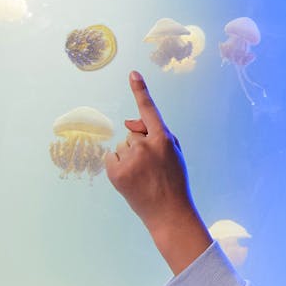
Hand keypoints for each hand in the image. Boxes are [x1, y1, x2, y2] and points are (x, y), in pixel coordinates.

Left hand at [105, 71, 211, 273]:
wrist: (168, 212)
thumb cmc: (173, 180)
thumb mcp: (174, 152)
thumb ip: (155, 133)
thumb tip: (128, 123)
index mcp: (164, 139)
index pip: (149, 110)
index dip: (140, 90)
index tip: (132, 73)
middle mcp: (145, 146)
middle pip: (133, 134)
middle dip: (139, 145)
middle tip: (151, 168)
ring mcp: (130, 159)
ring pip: (122, 146)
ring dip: (129, 157)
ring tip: (142, 176)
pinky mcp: (116, 172)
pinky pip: (111, 157)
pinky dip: (117, 166)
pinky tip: (130, 179)